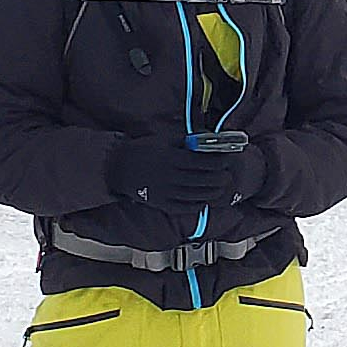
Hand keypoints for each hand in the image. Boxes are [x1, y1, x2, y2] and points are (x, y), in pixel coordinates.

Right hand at [103, 134, 256, 206]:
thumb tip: (210, 140)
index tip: (227, 159)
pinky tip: (206, 198)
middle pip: (205, 180)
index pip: (204, 162)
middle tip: (228, 175)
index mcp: (172, 159)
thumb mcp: (165, 139)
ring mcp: (167, 193)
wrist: (118, 167)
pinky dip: (200, 203)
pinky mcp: (163, 204)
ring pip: (199, 195)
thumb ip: (187, 141)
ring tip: (220, 187)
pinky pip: (187, 207)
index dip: (220, 162)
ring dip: (214, 192)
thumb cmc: (143, 150)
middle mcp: (170, 177)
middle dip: (221, 178)